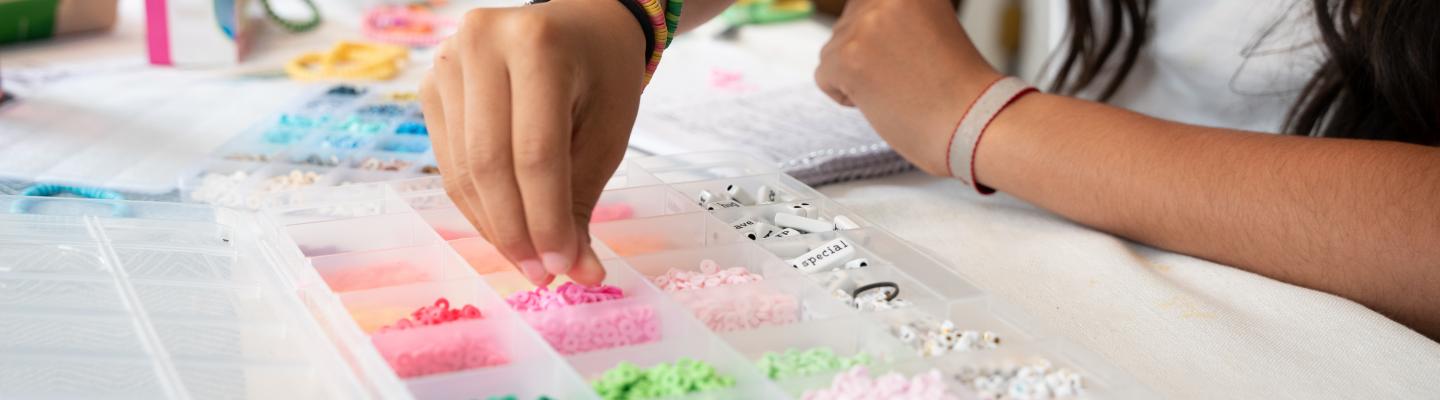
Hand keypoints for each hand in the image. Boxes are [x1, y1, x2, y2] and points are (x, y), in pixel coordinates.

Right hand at [419, 1, 647, 285]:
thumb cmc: (602, 76)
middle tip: (542, 274)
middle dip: (517, 231)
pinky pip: (450, 164)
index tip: (563, 267)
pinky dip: (478, 206)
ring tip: (528, 260)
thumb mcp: (608, 133)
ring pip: (463, 170)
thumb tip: (576, 274)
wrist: (581, 26)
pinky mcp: (429, 86)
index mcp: (537, 43)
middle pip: (490, 163)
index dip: (547, 219)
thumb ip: (584, 201)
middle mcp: (481, 43)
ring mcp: (446, 61)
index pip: (534, 151)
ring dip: (495, 227)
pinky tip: (506, 229)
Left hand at [815, 0, 1001, 174]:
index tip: (897, 53)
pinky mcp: (849, 57)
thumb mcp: (930, 23)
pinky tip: (883, 100)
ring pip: (836, 48)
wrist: (975, 123)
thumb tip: (859, 16)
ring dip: (857, 71)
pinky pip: (825, 75)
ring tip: (900, 86)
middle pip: (851, 20)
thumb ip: (896, 14)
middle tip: (905, 72)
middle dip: (867, 48)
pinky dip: (846, 95)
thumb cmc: (959, 85)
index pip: (869, 3)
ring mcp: (866, 25)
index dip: (882, 30)